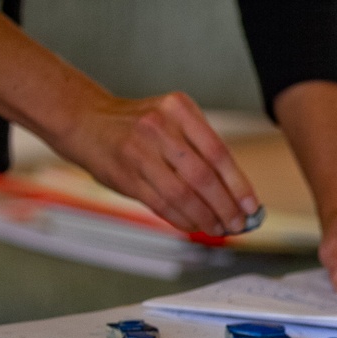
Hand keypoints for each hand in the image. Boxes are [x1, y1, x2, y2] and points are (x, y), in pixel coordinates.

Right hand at [58, 91, 259, 235]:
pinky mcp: (125, 174)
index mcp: (179, 108)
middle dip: (226, 206)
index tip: (252, 206)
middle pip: (204, 177)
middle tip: (239, 224)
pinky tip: (195, 225)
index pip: (219, 152)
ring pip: (183, 195)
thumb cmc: (138, 125)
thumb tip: (236, 193)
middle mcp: (159, 126)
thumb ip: (200, 148)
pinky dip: (183, 219)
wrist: (84, 119)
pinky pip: (161, 204)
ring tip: (219, 229)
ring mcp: (139, 150)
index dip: (239, 185)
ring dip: (206, 218)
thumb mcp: (172, 119)